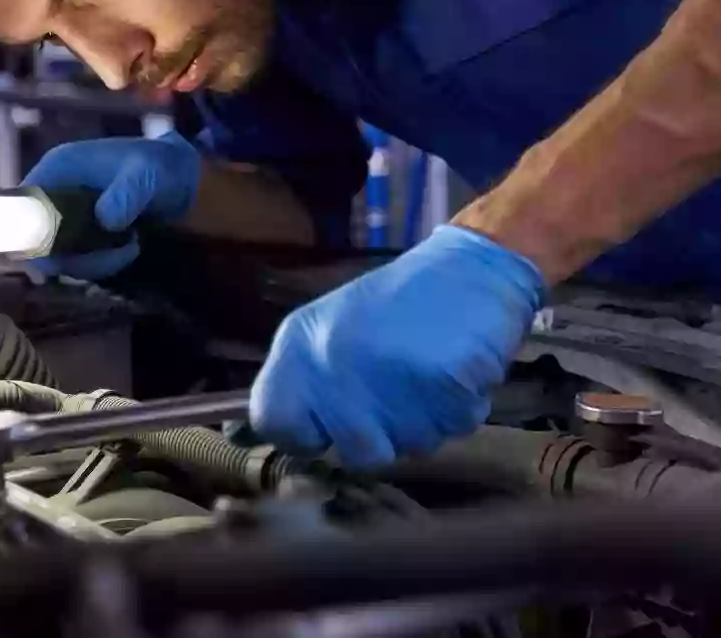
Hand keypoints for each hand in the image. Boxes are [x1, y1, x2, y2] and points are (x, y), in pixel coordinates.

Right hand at [22, 132, 200, 279]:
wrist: (184, 179)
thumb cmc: (161, 167)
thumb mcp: (147, 174)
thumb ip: (126, 194)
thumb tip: (104, 220)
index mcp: (58, 168)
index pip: (22, 204)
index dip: (30, 232)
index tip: (60, 255)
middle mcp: (55, 192)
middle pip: (36, 238)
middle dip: (70, 256)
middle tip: (109, 256)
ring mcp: (68, 215)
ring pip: (58, 254)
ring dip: (91, 262)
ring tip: (129, 248)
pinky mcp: (83, 234)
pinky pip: (77, 259)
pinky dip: (100, 263)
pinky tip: (130, 250)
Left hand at [249, 225, 545, 466]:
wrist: (473, 267)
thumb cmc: (400, 301)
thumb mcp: (329, 328)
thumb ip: (298, 384)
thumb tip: (247, 437)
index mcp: (300, 346)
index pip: (273, 423)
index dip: (304, 435)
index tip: (327, 425)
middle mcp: (337, 366)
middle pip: (353, 453)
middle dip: (380, 435)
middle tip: (397, 392)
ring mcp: (391, 381)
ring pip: (408, 448)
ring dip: (423, 422)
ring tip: (428, 372)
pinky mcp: (444, 389)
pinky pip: (452, 429)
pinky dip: (459, 408)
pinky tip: (455, 369)